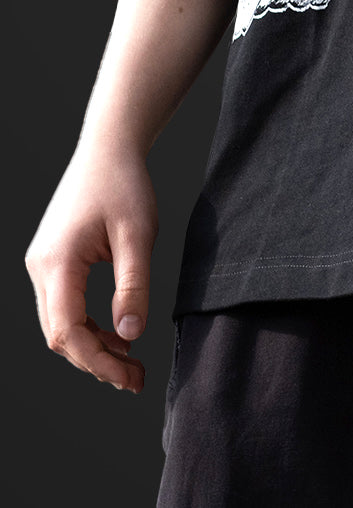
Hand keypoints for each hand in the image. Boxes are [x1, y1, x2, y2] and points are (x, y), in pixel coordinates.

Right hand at [25, 142, 157, 392]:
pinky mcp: (53, 261)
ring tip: (131, 362)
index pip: (66, 331)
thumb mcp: (139, 234)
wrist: (108, 147)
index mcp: (57, 262)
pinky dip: (89, 326)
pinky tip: (119, 333)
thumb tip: (131, 336)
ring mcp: (43, 265)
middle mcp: (41, 268)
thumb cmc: (124, 183)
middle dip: (96, 361)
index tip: (131, 377)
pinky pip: (65, 306)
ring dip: (93, 346)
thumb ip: (134, 285)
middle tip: (137, 379)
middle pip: (60, 334)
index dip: (97, 361)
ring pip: (60, 324)